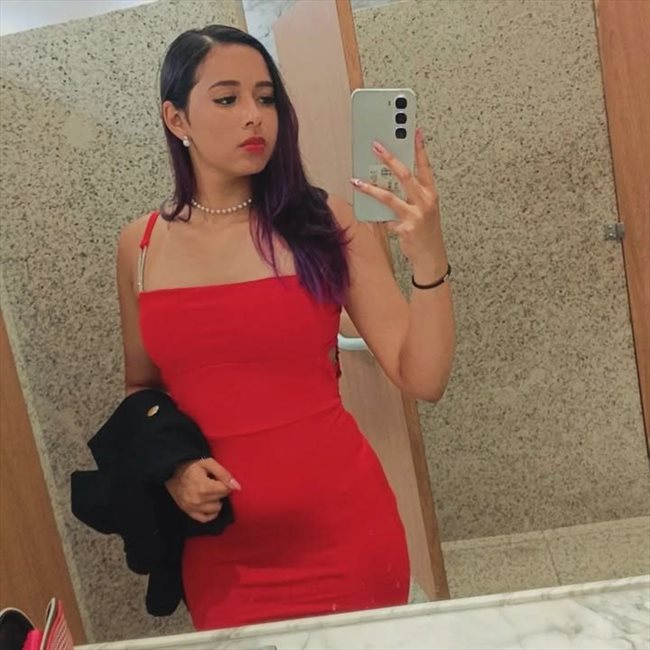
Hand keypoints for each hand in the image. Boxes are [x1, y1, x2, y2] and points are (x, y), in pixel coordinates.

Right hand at [165, 457, 241, 522]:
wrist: (171, 471)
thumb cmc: (191, 466)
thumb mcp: (208, 463)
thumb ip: (224, 474)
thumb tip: (237, 487)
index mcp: (204, 487)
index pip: (226, 490)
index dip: (226, 482)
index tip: (219, 478)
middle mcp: (198, 500)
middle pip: (221, 498)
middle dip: (221, 490)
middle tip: (213, 482)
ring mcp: (192, 508)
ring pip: (215, 509)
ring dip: (216, 500)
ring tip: (210, 492)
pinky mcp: (188, 512)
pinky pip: (205, 519)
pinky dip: (211, 513)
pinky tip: (210, 504)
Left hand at [350, 128, 443, 269]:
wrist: (431, 257)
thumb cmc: (426, 232)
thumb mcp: (424, 210)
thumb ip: (411, 195)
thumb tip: (388, 181)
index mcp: (430, 194)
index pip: (425, 166)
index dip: (420, 148)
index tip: (414, 131)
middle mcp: (425, 202)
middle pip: (405, 175)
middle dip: (389, 159)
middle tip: (376, 147)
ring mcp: (415, 215)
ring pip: (389, 197)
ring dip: (370, 188)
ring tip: (357, 181)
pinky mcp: (405, 228)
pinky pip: (384, 219)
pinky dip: (375, 217)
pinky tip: (368, 215)